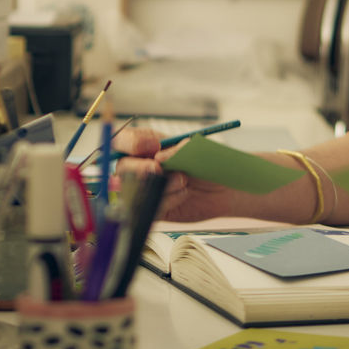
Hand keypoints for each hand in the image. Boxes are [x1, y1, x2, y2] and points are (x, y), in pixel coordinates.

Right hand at [111, 127, 235, 221]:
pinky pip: (150, 208)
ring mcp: (147, 188)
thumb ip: (177, 150)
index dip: (130, 142)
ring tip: (183, 181)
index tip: (152, 145)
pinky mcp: (154, 208)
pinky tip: (184, 194)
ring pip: (135, 190)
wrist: (225, 188)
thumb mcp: (197, 149)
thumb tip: (158, 157)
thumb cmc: (210, 162)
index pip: (124, 140)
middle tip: (157, 170)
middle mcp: (143, 165)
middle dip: (139, 168)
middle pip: (122, 167)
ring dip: (159, 186)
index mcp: (149, 145)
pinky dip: (168, 200)